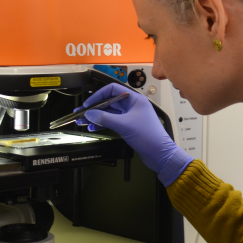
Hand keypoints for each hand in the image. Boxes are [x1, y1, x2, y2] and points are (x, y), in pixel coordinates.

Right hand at [77, 83, 191, 185]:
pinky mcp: (129, 125)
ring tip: (84, 122)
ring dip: (97, 116)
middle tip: (81, 113)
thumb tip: (90, 114)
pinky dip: (103, 123)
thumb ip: (105, 118)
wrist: (160, 153)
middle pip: (110, 101)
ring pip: (110, 112)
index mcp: (135, 99)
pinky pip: (113, 121)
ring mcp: (131, 115)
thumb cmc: (148, 136)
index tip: (88, 104)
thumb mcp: (124, 125)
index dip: (99, 95)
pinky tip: (94, 127)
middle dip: (95, 107)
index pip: (113, 89)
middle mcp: (133, 105)